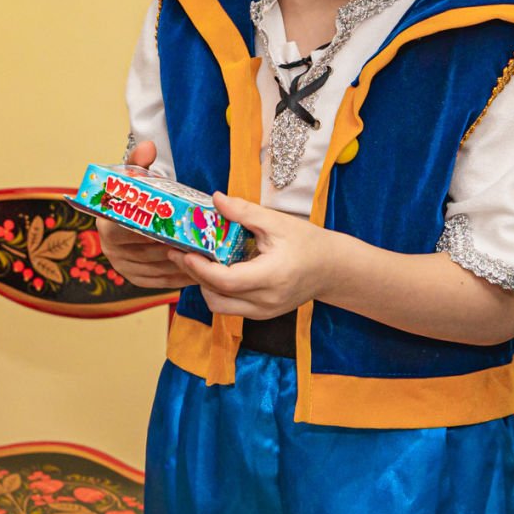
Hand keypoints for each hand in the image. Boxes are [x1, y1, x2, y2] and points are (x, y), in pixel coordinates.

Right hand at [93, 139, 195, 289]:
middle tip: (202, 241)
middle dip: (175, 246)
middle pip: (148, 251)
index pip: (129, 230)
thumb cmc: (133, 195)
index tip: (176, 225)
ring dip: (182, 264)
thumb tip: (148, 146)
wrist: (128, 213)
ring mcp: (123, 266)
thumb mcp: (134, 175)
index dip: (153, 229)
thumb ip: (139, 162)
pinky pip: (160, 281)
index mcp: (107, 224)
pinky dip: (180, 277)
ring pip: (157, 268)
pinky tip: (200, 271)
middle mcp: (111, 249)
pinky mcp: (135, 278)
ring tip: (207, 256)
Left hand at [171, 193, 338, 318]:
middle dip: (194, 275)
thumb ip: (244, 211)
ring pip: (219, 305)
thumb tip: (216, 199)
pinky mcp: (261, 314)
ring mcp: (263, 312)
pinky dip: (217, 290)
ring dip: (204, 285)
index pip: (226, 281)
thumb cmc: (308, 243)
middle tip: (180, 252)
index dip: (200, 268)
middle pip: (216, 297)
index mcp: (272, 277)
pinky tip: (214, 269)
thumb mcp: (277, 222)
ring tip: (196, 260)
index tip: (185, 251)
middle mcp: (266, 301)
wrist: (332, 269)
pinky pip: (229, 306)